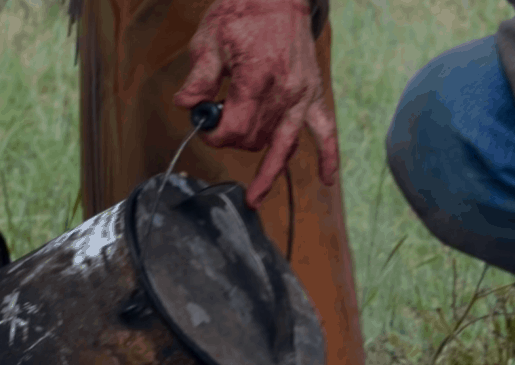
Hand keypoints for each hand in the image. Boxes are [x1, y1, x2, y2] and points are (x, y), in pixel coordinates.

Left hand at [173, 0, 338, 207]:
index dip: (214, 136)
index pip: (234, 128)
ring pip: (283, 145)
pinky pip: (326, 132)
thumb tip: (186, 105)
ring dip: (267, 169)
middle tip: (218, 131)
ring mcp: (303, 96)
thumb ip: (199, 77)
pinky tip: (326, 180)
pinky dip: (329, 157)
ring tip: (255, 196)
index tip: (203, 129)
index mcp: (256, 78)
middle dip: (233, 143)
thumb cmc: (243, 13)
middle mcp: (284, 92)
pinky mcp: (314, 95)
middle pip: (255, 140)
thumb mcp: (210, 39)